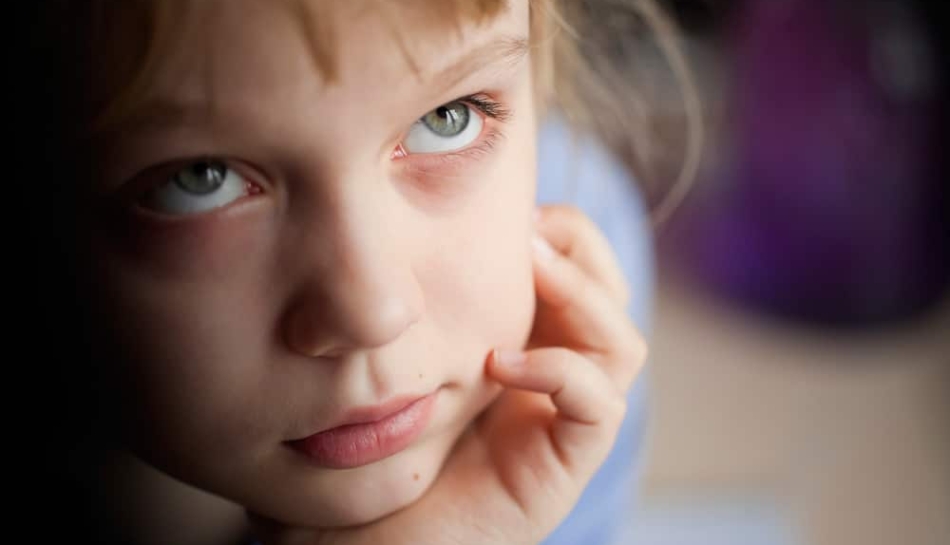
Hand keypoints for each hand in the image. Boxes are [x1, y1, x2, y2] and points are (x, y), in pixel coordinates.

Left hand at [252, 205, 647, 544]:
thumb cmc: (354, 458)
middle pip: (611, 297)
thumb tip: (374, 237)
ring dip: (584, 295)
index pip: (574, 276)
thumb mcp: (375, 364)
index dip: (558, 232)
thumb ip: (389, 311)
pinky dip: (565, 373)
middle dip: (580, 250)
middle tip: (526, 231)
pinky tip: (501, 365)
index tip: (507, 211)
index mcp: (515, 349)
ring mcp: (556, 426)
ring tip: (528, 271)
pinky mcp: (559, 470)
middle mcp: (547, 384)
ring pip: (622, 345)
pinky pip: (600, 409)